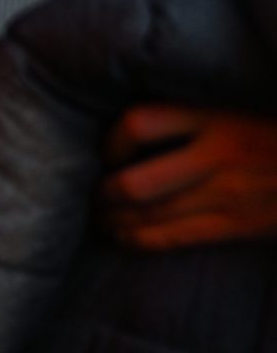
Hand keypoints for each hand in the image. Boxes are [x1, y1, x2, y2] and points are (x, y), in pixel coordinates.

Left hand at [102, 106, 276, 249]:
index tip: (107, 153)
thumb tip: (138, 127)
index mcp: (216, 119)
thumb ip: (195, 118)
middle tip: (94, 196)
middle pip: (135, 183)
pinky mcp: (237, 225)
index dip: (112, 141)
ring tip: (101, 219)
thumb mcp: (241, 112)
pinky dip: (139, 240)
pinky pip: (174, 238)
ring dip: (114, 221)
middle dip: (104, 194)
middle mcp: (216, 156)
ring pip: (149, 215)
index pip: (140, 123)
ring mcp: (226, 194)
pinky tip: (123, 238)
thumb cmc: (276, 138)